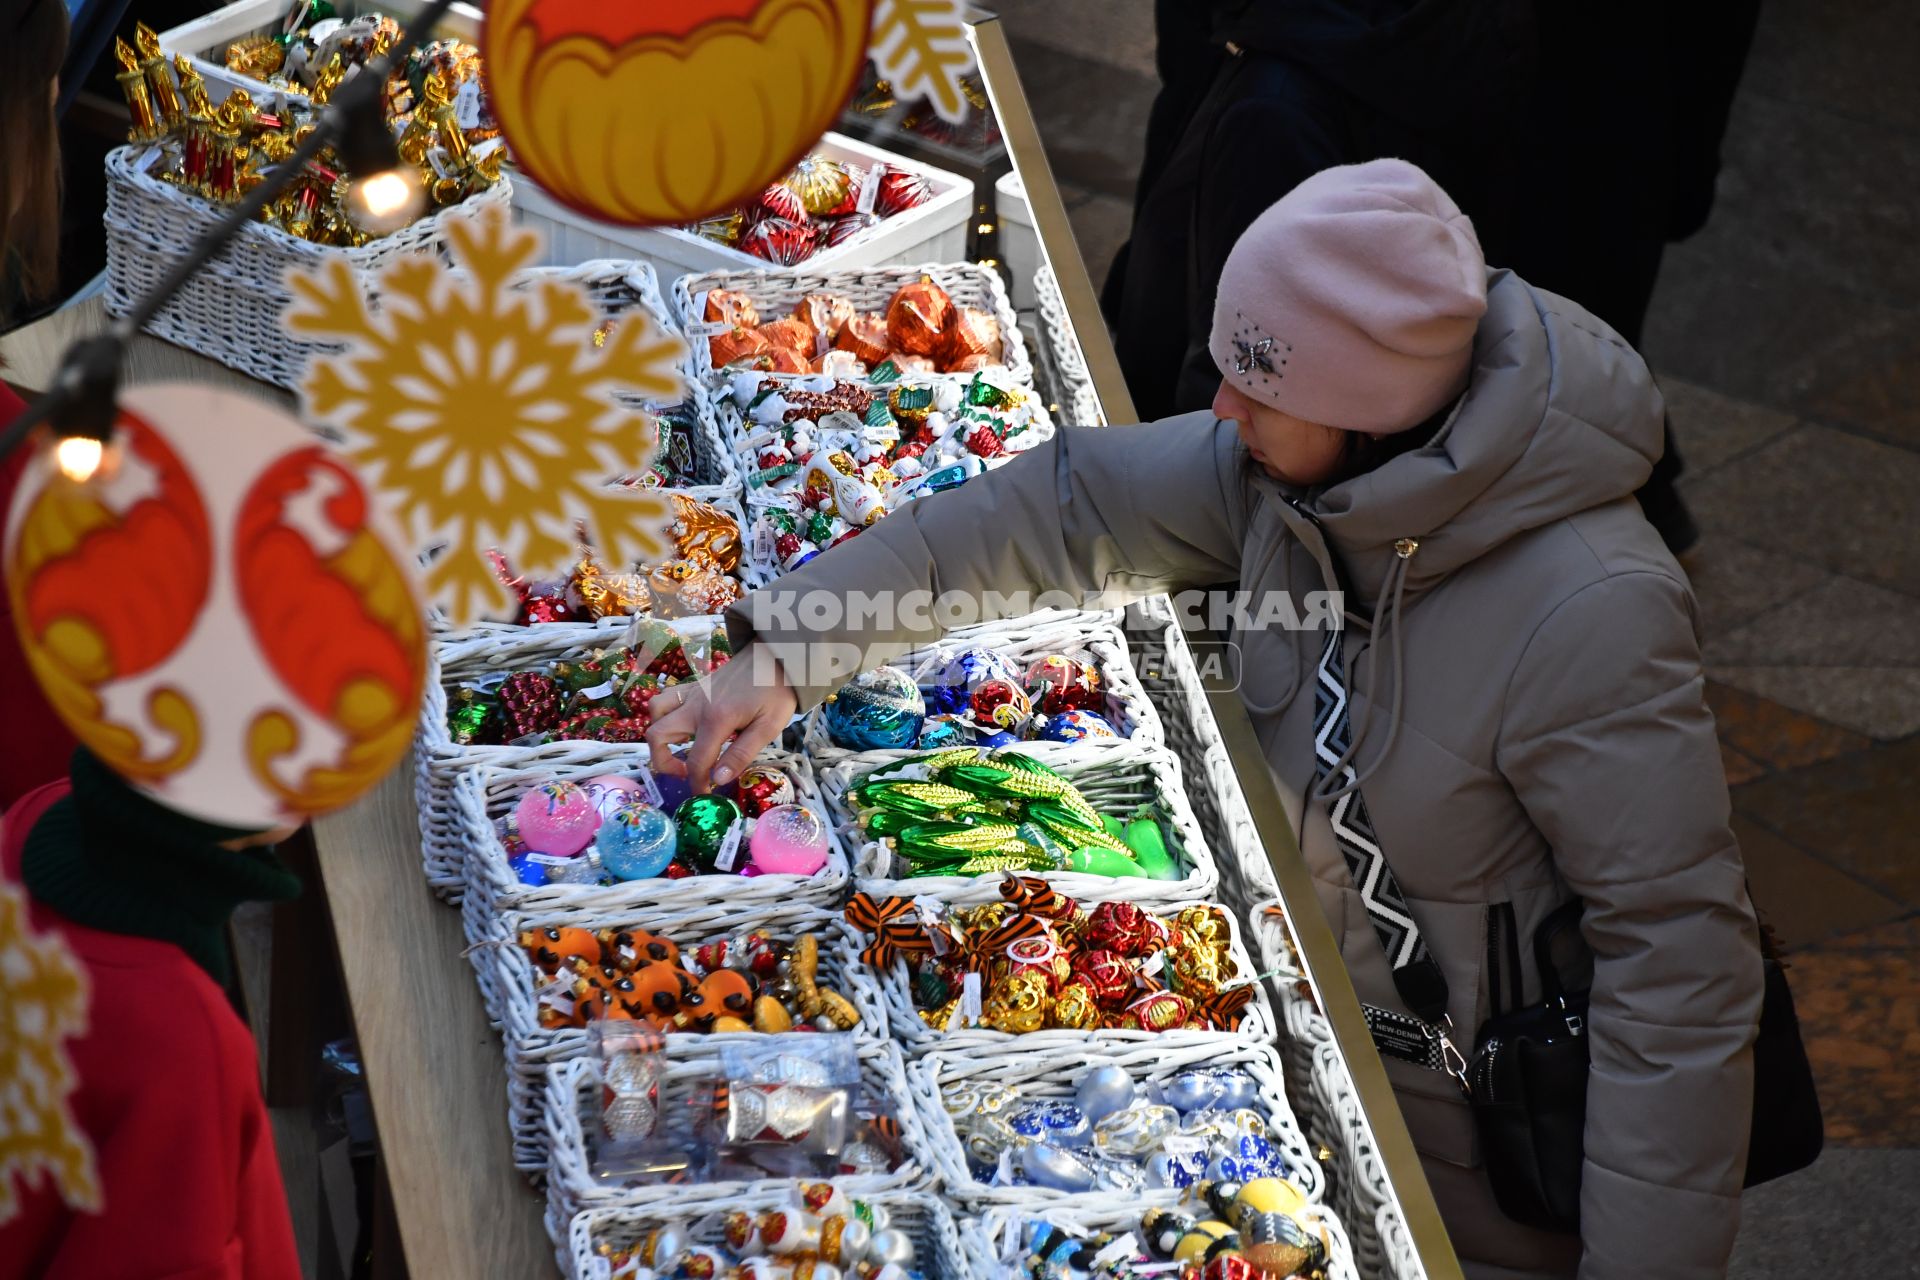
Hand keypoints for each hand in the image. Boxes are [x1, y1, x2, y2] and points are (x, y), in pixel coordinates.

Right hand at [645, 643, 797, 793]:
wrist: (777, 655)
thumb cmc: (777, 692)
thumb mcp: (768, 727)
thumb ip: (741, 754)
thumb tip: (718, 779)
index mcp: (716, 719)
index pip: (696, 761)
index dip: (697, 783)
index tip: (705, 795)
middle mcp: (695, 706)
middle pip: (656, 736)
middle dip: (665, 762)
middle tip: (688, 771)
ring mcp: (691, 693)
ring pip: (655, 713)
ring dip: (660, 735)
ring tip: (682, 748)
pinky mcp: (693, 686)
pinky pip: (666, 698)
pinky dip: (665, 714)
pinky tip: (686, 726)